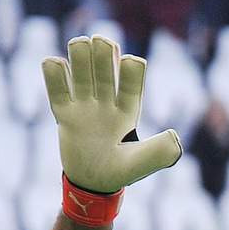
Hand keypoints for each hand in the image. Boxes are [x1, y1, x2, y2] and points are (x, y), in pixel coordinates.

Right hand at [41, 35, 181, 194]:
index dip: (131, 67)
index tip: (130, 63)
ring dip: (80, 53)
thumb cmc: (119, 174)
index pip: (132, 77)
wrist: (91, 186)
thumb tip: (174, 136)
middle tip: (100, 43)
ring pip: (82, 68)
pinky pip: (56, 87)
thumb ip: (160, 152)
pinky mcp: (64, 112)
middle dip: (104, 51)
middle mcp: (107, 101)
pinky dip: (53, 72)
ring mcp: (85, 104)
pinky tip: (54, 64)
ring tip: (79, 46)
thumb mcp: (141, 164)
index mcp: (129, 108)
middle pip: (106, 65)